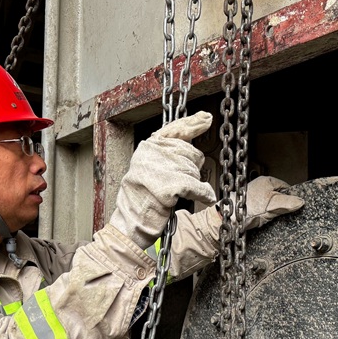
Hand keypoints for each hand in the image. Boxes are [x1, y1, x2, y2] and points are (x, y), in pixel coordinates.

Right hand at [109, 111, 216, 248]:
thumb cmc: (141, 198)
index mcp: (148, 147)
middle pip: (191, 152)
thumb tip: (188, 144)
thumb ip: (166, 154)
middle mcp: (154, 152)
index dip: (193, 123)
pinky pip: (198, 187)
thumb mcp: (149, 168)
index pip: (175, 129)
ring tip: (176, 193)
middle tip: (179, 182)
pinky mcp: (172, 184)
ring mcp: (163, 167)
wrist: (132, 220)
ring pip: (195, 170)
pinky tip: (203, 197)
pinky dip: (203, 194)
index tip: (206, 118)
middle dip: (192, 168)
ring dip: (193, 183)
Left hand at [222, 175, 303, 229]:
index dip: (290, 196)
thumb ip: (288, 202)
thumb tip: (300, 201)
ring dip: (272, 212)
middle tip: (278, 212)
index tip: (292, 204)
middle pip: (279, 196)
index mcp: (266, 181)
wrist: (230, 219)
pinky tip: (262, 219)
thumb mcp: (272, 204)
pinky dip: (265, 217)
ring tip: (267, 215)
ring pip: (271, 205)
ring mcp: (255, 197)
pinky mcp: (252, 207)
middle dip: (280, 205)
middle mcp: (260, 187)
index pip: (286, 187)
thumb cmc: (246, 208)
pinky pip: (264, 212)